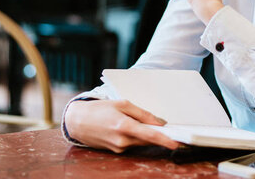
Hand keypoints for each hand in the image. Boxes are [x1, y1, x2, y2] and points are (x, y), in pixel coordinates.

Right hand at [65, 99, 179, 152]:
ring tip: (139, 122)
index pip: (149, 135)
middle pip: (148, 140)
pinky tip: (128, 127)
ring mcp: (119, 148)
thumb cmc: (99, 109)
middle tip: (170, 129)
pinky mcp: (116, 151)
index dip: (165, 140)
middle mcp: (122, 140)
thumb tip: (159, 122)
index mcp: (124, 126)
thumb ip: (142, 113)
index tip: (177, 144)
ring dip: (145, 135)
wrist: (77, 121)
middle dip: (159, 135)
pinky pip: (132, 144)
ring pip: (140, 142)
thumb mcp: (122, 104)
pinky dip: (135, 137)